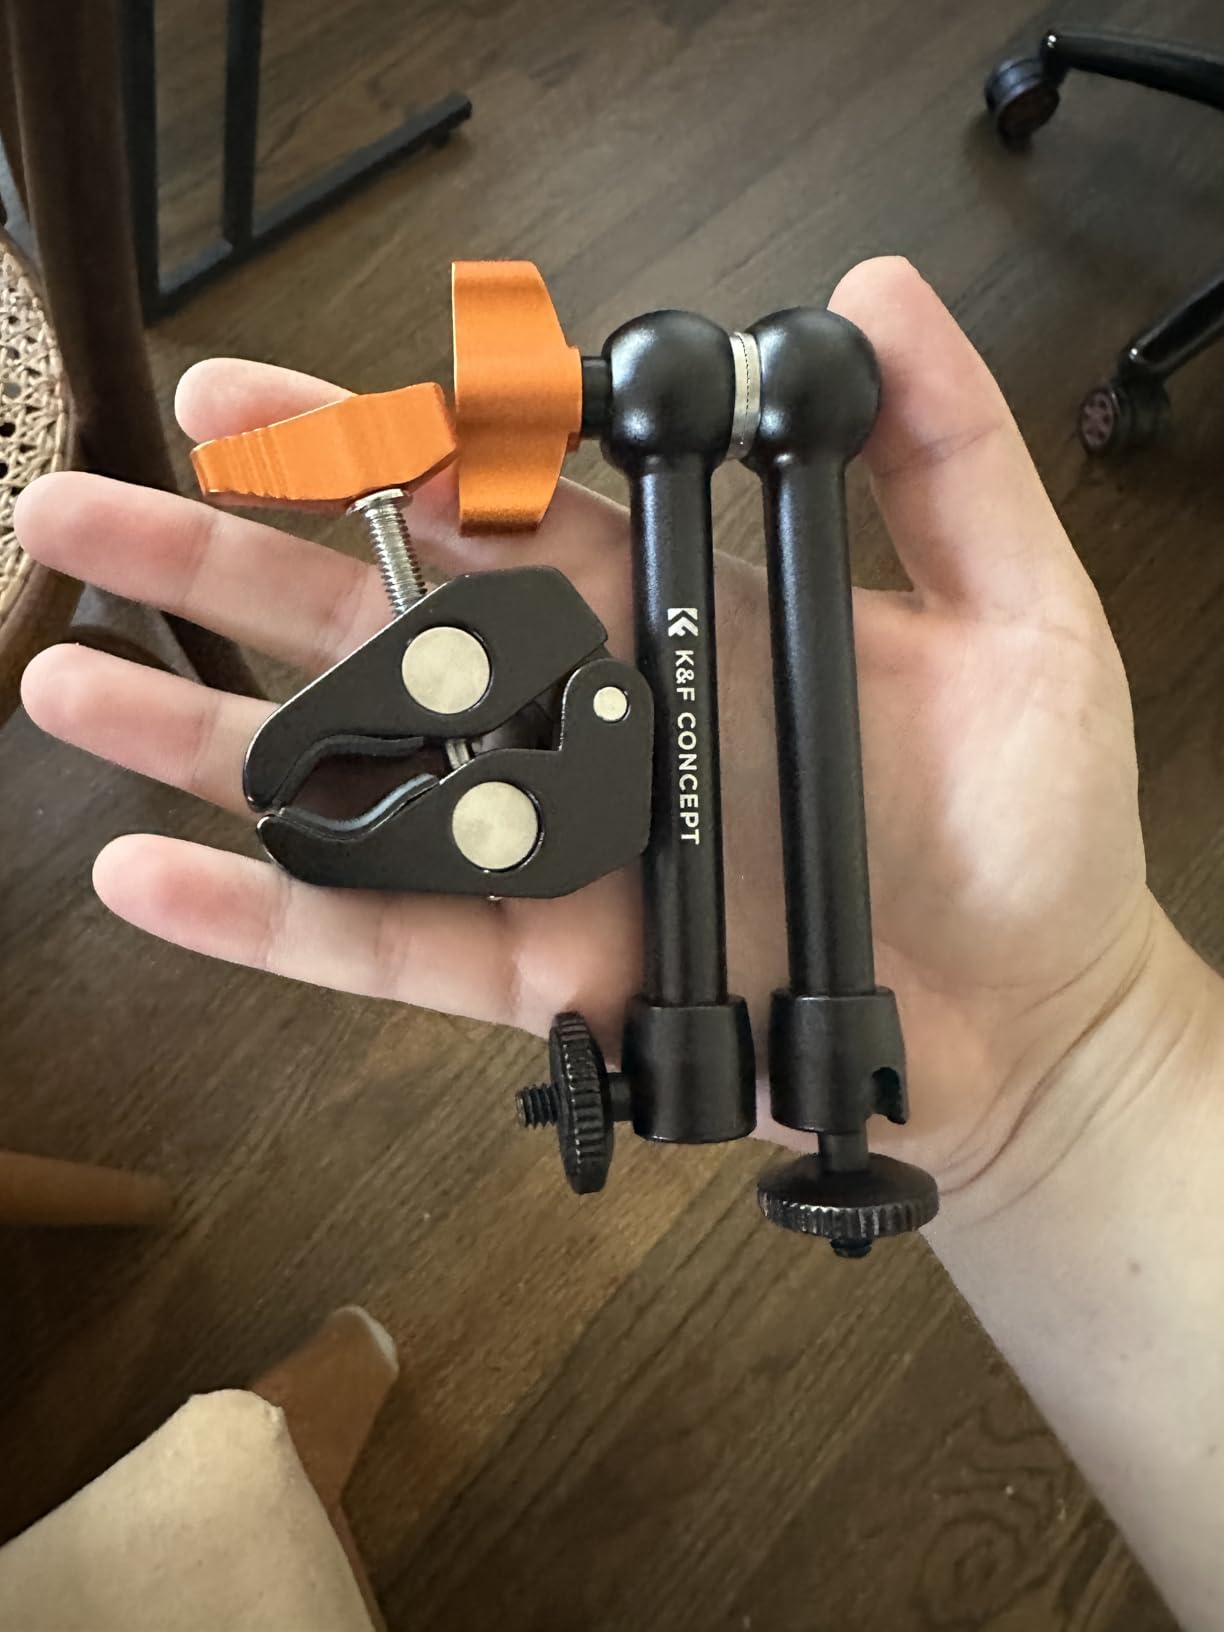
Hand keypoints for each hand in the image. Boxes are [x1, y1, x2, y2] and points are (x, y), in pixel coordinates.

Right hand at [16, 258, 1153, 1214]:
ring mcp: (555, 849)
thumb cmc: (1033, 831)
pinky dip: (270, 912)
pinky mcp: (547, 971)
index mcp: (673, 618)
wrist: (1032, 1023)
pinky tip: (154, 872)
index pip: (496, 508)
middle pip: (379, 625)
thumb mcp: (1022, 616)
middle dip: (228, 562)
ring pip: (355, 778)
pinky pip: (388, 940)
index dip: (376, 449)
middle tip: (93, 504)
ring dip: (202, 730)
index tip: (263, 398)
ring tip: (69, 678)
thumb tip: (869, 298)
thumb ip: (945, 459)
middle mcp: (586, 720)